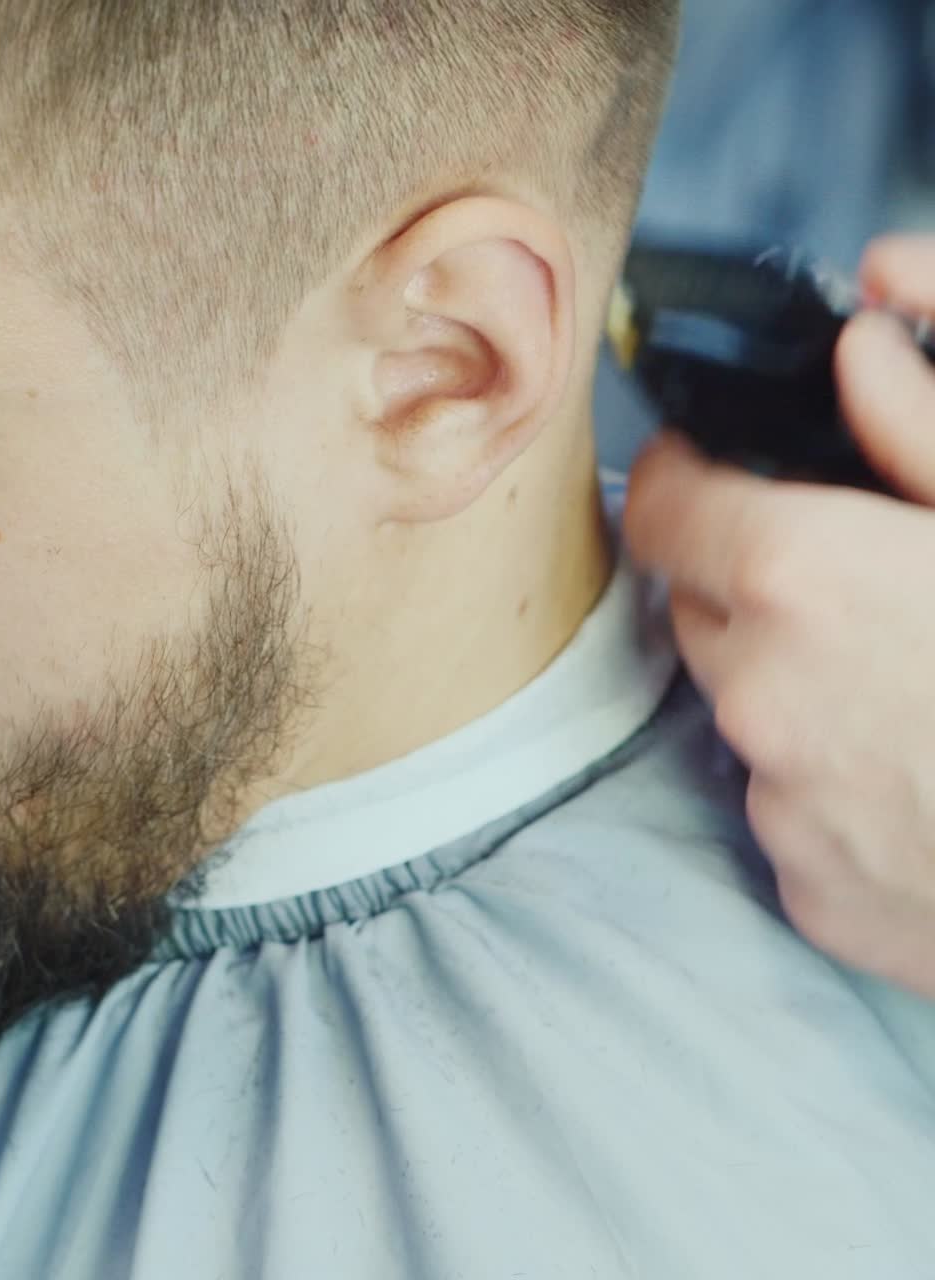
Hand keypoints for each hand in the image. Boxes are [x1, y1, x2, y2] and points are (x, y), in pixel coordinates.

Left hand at [622, 235, 934, 999]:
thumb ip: (925, 431)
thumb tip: (858, 353)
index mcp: (800, 581)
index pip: (662, 506)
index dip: (684, 478)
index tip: (713, 471)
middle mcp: (760, 695)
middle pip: (705, 610)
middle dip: (757, 588)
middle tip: (864, 591)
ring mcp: (780, 805)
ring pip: (748, 713)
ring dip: (801, 690)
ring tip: (917, 698)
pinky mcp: (810, 890)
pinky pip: (789, 812)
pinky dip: (834, 791)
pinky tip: (925, 789)